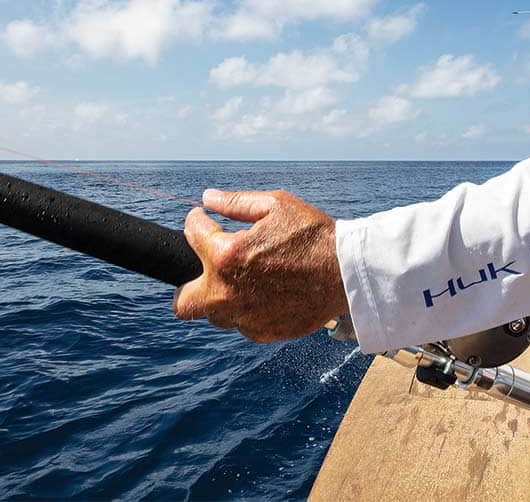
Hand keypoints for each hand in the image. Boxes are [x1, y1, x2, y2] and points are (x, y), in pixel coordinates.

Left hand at [173, 188, 348, 341]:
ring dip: (219, 297)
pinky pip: (241, 324)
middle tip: (204, 269)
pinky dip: (246, 310)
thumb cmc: (314, 235)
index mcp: (226, 255)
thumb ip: (235, 202)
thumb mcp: (276, 205)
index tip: (203, 218)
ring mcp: (244, 317)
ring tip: (241, 279)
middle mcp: (227, 292)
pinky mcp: (262, 332)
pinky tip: (266, 293)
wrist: (346, 273)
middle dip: (188, 282)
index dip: (196, 220)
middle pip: (183, 301)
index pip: (191, 234)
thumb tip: (207, 198)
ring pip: (213, 314)